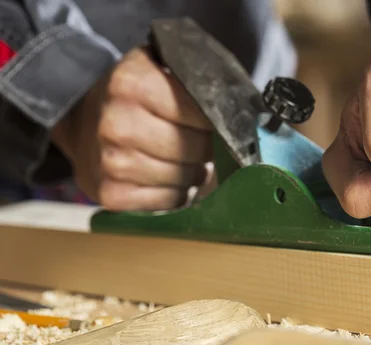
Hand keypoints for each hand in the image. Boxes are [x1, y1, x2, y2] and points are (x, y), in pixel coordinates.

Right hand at [51, 47, 212, 210]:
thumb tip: (243, 115)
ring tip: (181, 159)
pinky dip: (175, 193)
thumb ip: (195, 83)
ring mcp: (112, 162)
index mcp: (132, 84)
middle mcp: (118, 124)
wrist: (82, 121)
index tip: (213, 122)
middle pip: (195, 150)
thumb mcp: (159, 71)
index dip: (216, 121)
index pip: (203, 114)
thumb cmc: (134, 98)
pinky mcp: (111, 194)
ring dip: (192, 173)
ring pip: (185, 179)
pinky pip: (169, 201)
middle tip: (195, 142)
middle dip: (204, 149)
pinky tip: (165, 177)